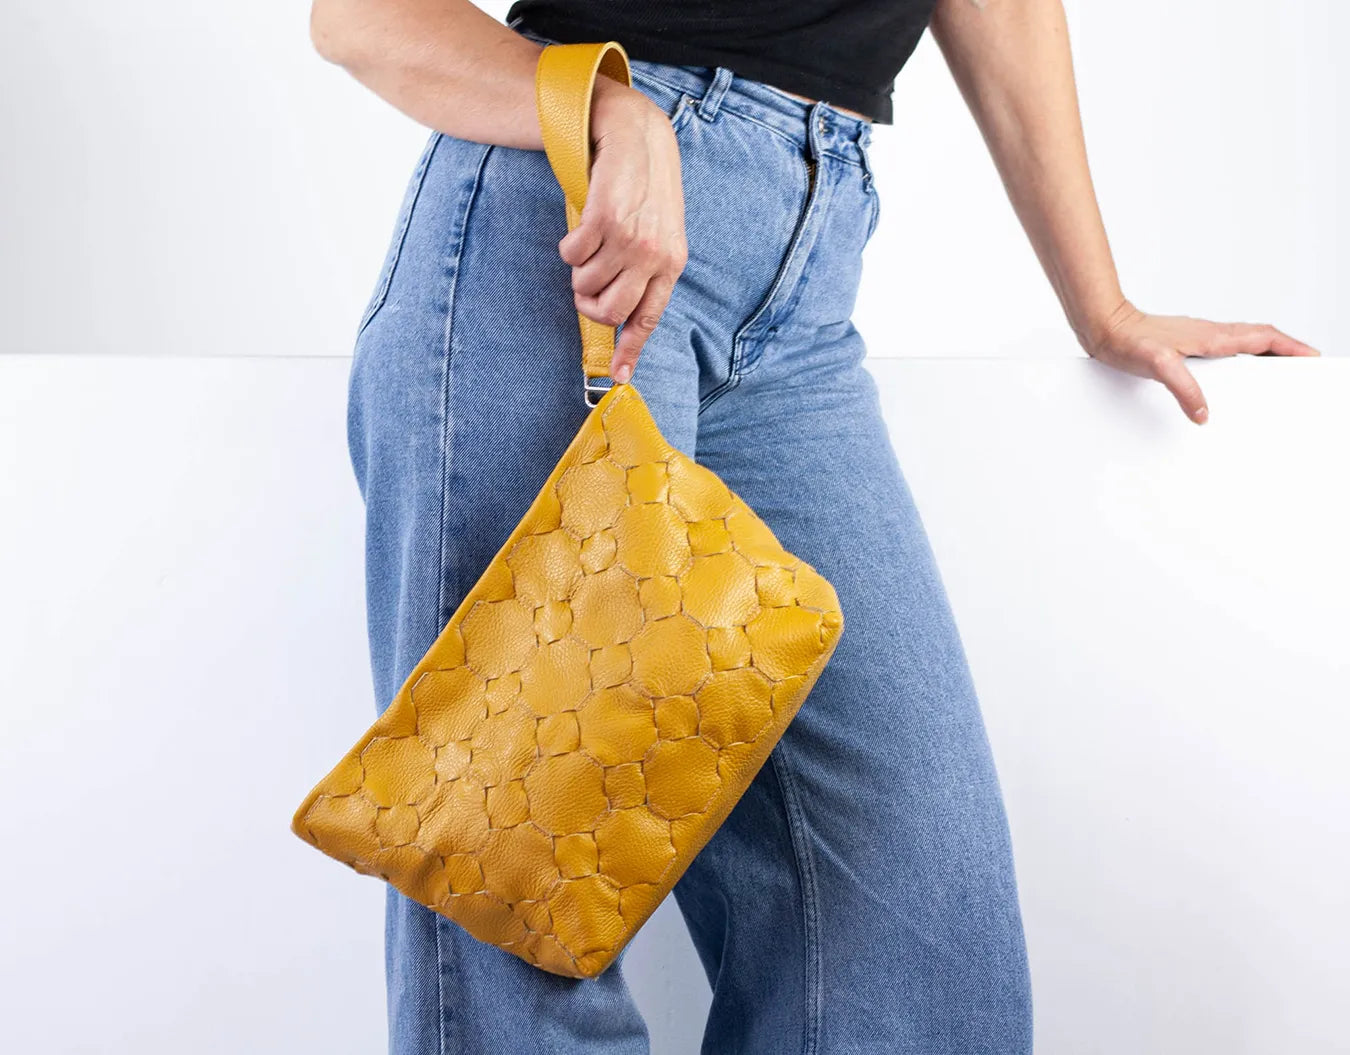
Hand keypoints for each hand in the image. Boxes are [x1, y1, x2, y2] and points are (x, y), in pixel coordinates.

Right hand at [557, 76, 687, 383]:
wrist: (636, 134)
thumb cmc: (644, 186)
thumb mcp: (658, 230)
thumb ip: (646, 269)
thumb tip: (621, 314)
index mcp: (671, 263)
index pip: (648, 318)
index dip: (631, 350)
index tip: (619, 377)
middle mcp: (654, 256)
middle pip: (609, 312)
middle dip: (588, 305)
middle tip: (583, 286)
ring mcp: (631, 239)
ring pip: (585, 285)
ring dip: (578, 270)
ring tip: (589, 244)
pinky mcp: (605, 219)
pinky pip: (571, 255)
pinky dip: (568, 245)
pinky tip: (581, 226)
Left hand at [1082, 298, 1321, 423]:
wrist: (1104, 326)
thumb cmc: (1128, 341)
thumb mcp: (1157, 366)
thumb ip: (1182, 388)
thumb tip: (1202, 414)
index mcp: (1213, 337)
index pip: (1264, 338)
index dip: (1291, 347)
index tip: (1313, 356)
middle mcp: (1211, 333)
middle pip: (1262, 338)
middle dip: (1288, 349)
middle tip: (1306, 364)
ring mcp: (1199, 336)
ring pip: (1245, 340)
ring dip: (1267, 351)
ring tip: (1281, 368)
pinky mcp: (1186, 342)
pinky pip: (1226, 346)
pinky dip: (1243, 354)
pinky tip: (1236, 368)